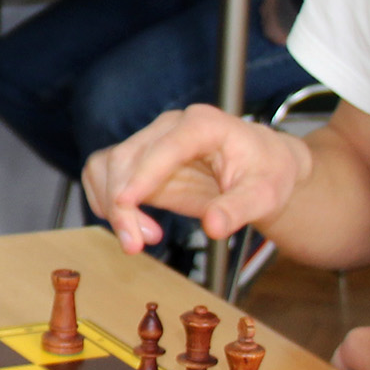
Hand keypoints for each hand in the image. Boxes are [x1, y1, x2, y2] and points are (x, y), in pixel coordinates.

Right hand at [80, 104, 311, 252]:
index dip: (142, 174)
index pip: (165, 147)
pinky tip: (131, 225)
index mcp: (204, 125)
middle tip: (136, 245)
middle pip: (126, 158)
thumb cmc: (265, 173)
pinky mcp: (141, 159)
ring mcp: (152, 141)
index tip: (124, 203)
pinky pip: (104, 173)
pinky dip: (105, 201)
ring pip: (107, 165)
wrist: (262, 166)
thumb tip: (214, 226)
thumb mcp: (264, 195)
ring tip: (139, 239)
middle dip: (121, 204)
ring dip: (110, 204)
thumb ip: (238, 209)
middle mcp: (171, 127)